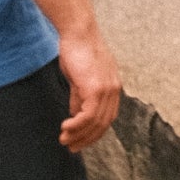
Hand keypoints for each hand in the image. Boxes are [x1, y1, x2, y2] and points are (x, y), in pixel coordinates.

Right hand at [56, 30, 120, 155]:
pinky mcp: (96, 88)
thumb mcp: (79, 78)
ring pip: (95, 122)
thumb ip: (80, 97)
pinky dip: (77, 125)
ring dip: (79, 134)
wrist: (78, 32)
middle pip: (103, 124)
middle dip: (86, 139)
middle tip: (71, 147)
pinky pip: (88, 115)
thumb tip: (76, 115)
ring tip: (64, 140)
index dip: (94, 133)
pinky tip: (66, 128)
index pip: (107, 118)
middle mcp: (114, 90)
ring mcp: (107, 89)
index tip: (80, 141)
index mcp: (113, 87)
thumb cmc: (77, 50)